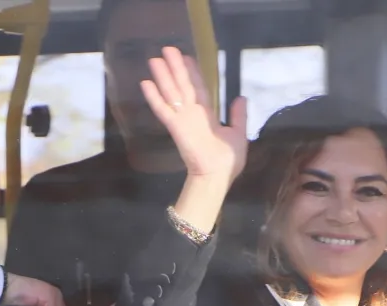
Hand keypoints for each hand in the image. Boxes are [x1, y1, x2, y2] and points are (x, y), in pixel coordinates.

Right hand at [141, 47, 247, 186]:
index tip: (187, 58)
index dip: (193, 73)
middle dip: (175, 67)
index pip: (198, 89)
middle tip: (167, 48)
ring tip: (154, 58)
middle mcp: (193, 114)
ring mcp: (183, 119)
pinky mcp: (176, 127)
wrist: (218, 175)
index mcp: (207, 115)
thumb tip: (241, 97)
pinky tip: (145, 83)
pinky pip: (163, 110)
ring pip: (172, 92)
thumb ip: (238, 116)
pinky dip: (154, 97)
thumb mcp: (238, 133)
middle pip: (183, 85)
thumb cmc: (228, 160)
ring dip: (163, 76)